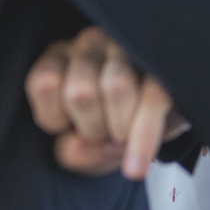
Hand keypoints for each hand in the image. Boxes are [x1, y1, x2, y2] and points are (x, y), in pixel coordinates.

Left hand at [26, 27, 185, 180]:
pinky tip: (136, 166)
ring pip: (117, 87)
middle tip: (103, 134)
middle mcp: (93, 43)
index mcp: (62, 56)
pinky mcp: (163, 65)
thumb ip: (71, 152)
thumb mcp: (78, 146)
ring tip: (123, 133)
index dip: (56, 118)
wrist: (151, 128)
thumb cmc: (104, 129)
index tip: (68, 128)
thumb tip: (84, 144)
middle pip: (82, 90)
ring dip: (119, 129)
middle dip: (92, 128)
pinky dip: (143, 139)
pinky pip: (153, 98)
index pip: (46, 83)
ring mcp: (131, 48)